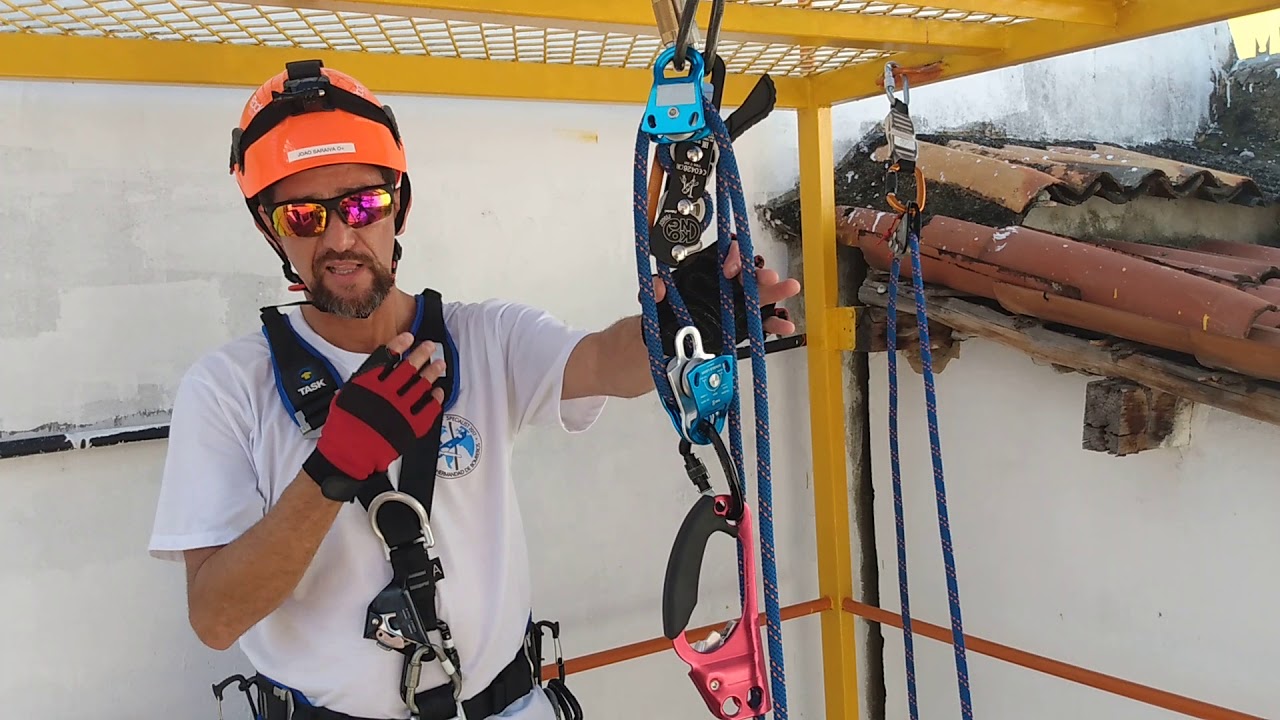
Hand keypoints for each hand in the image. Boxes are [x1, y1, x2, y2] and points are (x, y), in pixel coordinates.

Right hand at [303, 333, 445, 484]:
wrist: (348, 455)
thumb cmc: (342, 429)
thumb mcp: (345, 397)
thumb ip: (361, 381)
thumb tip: (375, 368)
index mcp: (367, 384)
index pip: (387, 357)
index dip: (400, 345)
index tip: (409, 337)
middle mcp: (385, 394)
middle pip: (408, 368)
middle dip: (422, 354)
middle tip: (431, 347)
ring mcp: (400, 410)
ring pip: (421, 385)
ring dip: (432, 373)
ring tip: (440, 365)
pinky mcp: (410, 426)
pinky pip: (429, 409)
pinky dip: (435, 399)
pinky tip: (439, 391)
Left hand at [654, 240, 800, 335]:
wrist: (664, 341)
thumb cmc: (665, 313)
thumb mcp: (654, 298)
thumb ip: (653, 289)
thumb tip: (658, 285)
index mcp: (709, 272)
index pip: (728, 254)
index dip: (733, 257)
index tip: (729, 271)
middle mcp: (727, 286)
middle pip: (749, 273)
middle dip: (759, 273)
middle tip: (767, 277)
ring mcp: (737, 305)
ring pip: (760, 294)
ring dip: (776, 291)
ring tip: (790, 288)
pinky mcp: (742, 324)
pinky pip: (762, 322)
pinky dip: (774, 323)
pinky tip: (785, 325)